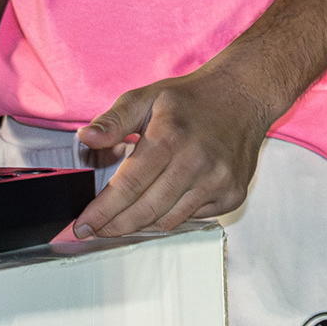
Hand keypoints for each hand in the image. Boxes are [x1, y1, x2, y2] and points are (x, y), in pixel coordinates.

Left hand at [64, 69, 284, 241]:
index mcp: (170, 136)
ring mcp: (218, 181)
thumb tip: (86, 138)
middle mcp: (197, 161)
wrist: (244, 95)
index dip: (102, 211)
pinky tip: (159, 204)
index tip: (83, 225)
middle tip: (95, 230)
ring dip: (140, 224)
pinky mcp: (232, 194)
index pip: (128, 186)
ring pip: (168, 220)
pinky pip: (191, 218)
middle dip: (115, 225)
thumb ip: (114, 120)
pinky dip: (170, 216)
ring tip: (121, 220)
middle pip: (146, 210)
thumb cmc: (190, 99)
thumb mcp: (146, 97)